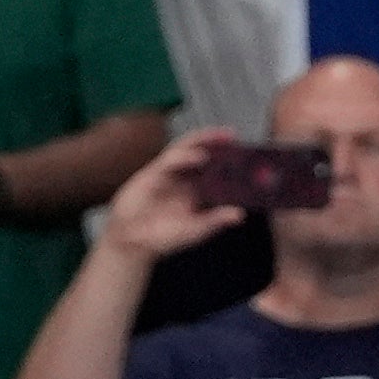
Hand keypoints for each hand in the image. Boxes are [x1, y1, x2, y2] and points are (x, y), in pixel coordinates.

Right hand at [98, 132, 242, 259]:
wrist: (132, 242)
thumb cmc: (162, 237)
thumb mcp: (195, 231)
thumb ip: (215, 221)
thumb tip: (240, 215)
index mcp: (196, 190)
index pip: (214, 168)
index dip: (228, 159)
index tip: (246, 153)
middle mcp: (183, 178)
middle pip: (201, 151)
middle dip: (216, 141)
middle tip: (233, 136)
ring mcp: (168, 173)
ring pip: (186, 148)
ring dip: (203, 140)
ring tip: (221, 137)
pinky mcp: (152, 173)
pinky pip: (170, 160)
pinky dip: (185, 156)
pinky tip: (200, 157)